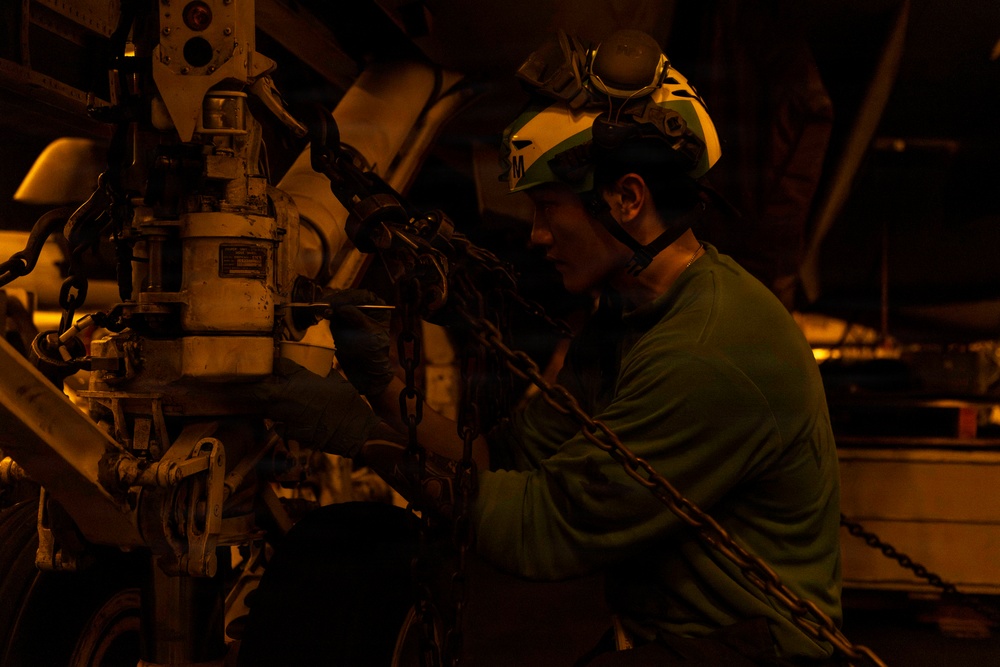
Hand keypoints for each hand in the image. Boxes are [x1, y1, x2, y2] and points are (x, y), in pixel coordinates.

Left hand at [247, 358, 381, 457]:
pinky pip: (277, 426)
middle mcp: (287, 396)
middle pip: (257, 390)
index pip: (277, 365)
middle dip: (246, 389)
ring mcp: (286, 416)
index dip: (272, 363)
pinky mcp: (290, 432)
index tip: (270, 364)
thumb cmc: (347, 401)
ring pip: (264, 409)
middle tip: (243, 386)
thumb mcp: (336, 379)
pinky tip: (285, 422)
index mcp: (299, 379)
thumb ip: (324, 372)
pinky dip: (279, 424)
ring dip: (263, 406)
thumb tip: (323, 366)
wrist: (353, 429)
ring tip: (264, 404)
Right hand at [323, 288, 394, 396]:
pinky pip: (332, 315)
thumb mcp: (369, 334)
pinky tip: (319, 314)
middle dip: (334, 301)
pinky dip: (325, 313)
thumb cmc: (374, 353)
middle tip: (322, 305)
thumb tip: (341, 307)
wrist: (367, 373)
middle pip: (347, 298)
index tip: (334, 303)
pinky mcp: (341, 324)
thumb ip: (357, 318)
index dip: (346, 297)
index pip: (360, 296)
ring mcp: (352, 315)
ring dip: (328, 306)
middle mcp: (365, 308)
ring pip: (337, 305)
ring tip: (318, 308)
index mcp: (377, 307)